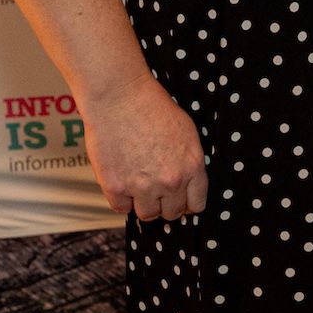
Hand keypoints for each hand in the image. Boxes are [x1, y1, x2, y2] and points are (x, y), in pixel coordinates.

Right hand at [83, 73, 206, 222]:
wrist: (120, 98)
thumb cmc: (153, 108)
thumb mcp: (187, 132)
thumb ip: (190, 162)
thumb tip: (188, 184)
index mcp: (192, 167)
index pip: (196, 204)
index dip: (187, 202)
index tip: (179, 198)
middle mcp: (170, 181)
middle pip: (172, 213)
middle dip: (166, 203)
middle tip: (156, 189)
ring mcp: (142, 187)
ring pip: (147, 215)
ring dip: (143, 203)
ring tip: (138, 184)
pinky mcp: (116, 187)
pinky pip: (121, 208)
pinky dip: (121, 198)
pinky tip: (122, 180)